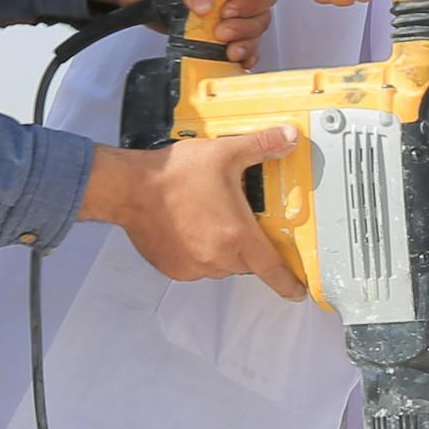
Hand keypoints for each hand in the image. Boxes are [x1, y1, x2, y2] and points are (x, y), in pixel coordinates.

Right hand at [78, 129, 305, 298]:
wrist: (129, 188)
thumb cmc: (176, 174)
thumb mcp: (225, 153)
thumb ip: (262, 146)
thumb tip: (289, 136)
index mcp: (237, 236)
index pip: (272, 270)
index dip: (289, 283)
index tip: (298, 291)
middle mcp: (218, 258)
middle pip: (247, 264)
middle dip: (248, 247)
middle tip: (239, 223)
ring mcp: (194, 267)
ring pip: (221, 266)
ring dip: (223, 250)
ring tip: (210, 220)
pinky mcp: (173, 269)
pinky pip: (197, 267)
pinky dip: (200, 254)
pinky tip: (191, 229)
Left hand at [89, 0, 276, 64]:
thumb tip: (207, 4)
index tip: (230, 8)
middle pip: (261, 10)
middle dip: (246, 25)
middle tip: (221, 29)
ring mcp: (222, 9)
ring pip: (253, 29)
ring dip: (245, 41)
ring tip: (227, 48)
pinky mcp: (210, 30)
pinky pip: (238, 43)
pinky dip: (243, 54)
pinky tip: (236, 59)